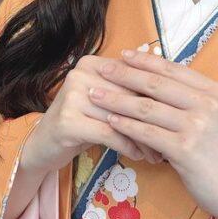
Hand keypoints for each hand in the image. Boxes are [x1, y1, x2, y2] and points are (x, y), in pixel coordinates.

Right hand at [23, 53, 163, 171]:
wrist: (43, 144)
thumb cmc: (83, 121)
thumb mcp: (106, 101)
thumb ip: (131, 90)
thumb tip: (175, 86)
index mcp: (93, 62)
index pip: (133, 77)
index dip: (157, 99)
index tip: (175, 117)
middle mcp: (80, 74)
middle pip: (129, 96)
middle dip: (153, 122)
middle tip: (171, 140)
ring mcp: (72, 96)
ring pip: (121, 117)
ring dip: (144, 138)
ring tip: (158, 153)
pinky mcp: (68, 120)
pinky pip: (109, 133)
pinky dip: (127, 145)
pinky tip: (139, 156)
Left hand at [90, 49, 217, 218]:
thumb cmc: (217, 151)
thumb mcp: (213, 116)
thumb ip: (190, 97)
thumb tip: (155, 77)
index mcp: (214, 91)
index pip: (172, 69)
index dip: (145, 60)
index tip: (123, 55)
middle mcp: (207, 104)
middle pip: (157, 84)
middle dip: (125, 74)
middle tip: (102, 69)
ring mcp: (197, 126)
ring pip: (147, 107)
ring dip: (117, 99)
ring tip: (96, 94)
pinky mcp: (184, 149)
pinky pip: (146, 132)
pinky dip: (125, 125)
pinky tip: (110, 120)